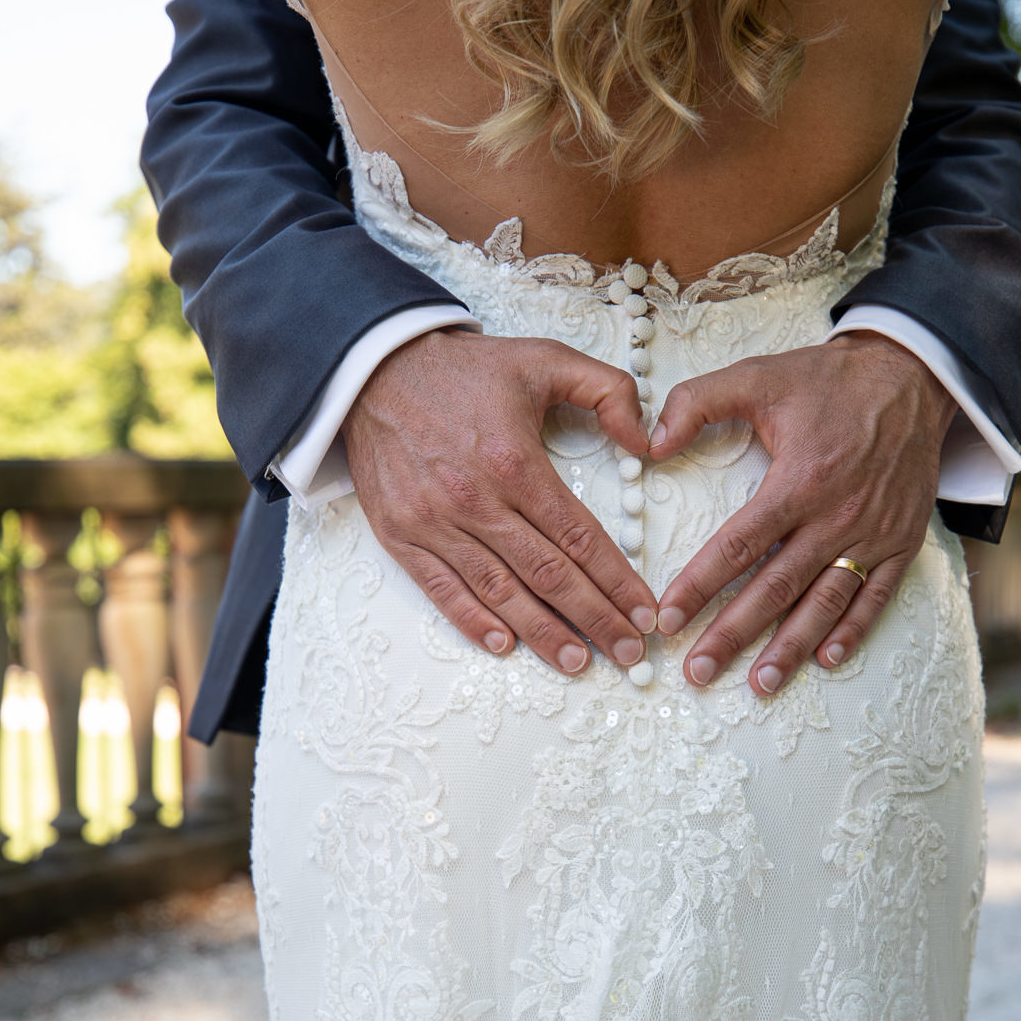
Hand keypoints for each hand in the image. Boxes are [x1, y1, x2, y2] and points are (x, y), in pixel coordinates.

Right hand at [345, 328, 657, 674]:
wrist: (373, 369)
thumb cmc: (464, 370)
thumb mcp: (544, 358)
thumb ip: (608, 391)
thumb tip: (648, 442)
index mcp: (514, 462)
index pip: (578, 536)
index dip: (616, 580)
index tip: (645, 612)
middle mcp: (474, 500)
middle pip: (547, 574)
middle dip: (594, 618)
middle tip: (628, 652)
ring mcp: (433, 522)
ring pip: (499, 591)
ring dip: (542, 632)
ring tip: (578, 661)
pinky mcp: (400, 534)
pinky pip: (442, 589)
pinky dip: (474, 621)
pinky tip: (505, 645)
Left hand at [648, 333, 956, 695]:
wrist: (912, 377)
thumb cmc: (829, 381)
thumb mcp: (760, 375)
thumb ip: (698, 401)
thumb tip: (651, 442)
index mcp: (800, 480)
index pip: (739, 545)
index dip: (700, 585)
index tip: (667, 617)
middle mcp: (837, 516)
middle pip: (776, 588)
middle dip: (733, 634)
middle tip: (697, 670)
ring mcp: (873, 534)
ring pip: (824, 603)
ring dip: (790, 647)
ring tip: (758, 682)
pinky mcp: (901, 542)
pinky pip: (875, 596)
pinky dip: (852, 631)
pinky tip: (824, 659)